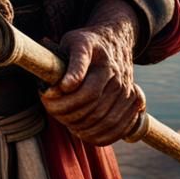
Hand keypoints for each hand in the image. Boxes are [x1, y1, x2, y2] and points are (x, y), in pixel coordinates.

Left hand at [41, 0, 144, 145]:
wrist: (114, 41)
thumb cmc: (87, 44)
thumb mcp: (72, 42)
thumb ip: (68, 62)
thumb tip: (64, 86)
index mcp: (99, 56)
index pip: (88, 87)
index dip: (67, 98)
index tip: (47, 95)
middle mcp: (116, 73)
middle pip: (92, 106)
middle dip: (66, 112)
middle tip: (50, 108)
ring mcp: (126, 89)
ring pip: (104, 120)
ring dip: (79, 126)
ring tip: (63, 119)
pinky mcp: (132, 102)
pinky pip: (117, 129)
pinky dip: (97, 136)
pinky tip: (81, 131)